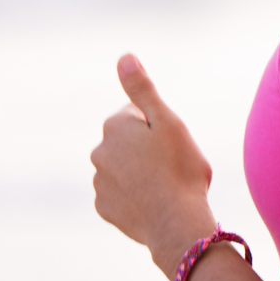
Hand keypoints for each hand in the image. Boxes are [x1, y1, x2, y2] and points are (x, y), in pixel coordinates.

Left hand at [91, 54, 217, 275]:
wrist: (176, 223)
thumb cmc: (180, 169)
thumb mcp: (168, 122)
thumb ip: (142, 90)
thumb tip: (124, 57)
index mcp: (114, 127)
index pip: (136, 115)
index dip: (159, 126)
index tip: (173, 142)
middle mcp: (99, 152)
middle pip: (128, 142)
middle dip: (146, 149)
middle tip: (173, 164)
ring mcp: (100, 182)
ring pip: (124, 169)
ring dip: (140, 172)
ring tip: (166, 185)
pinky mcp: (104, 208)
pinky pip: (121, 195)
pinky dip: (135, 196)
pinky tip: (154, 202)